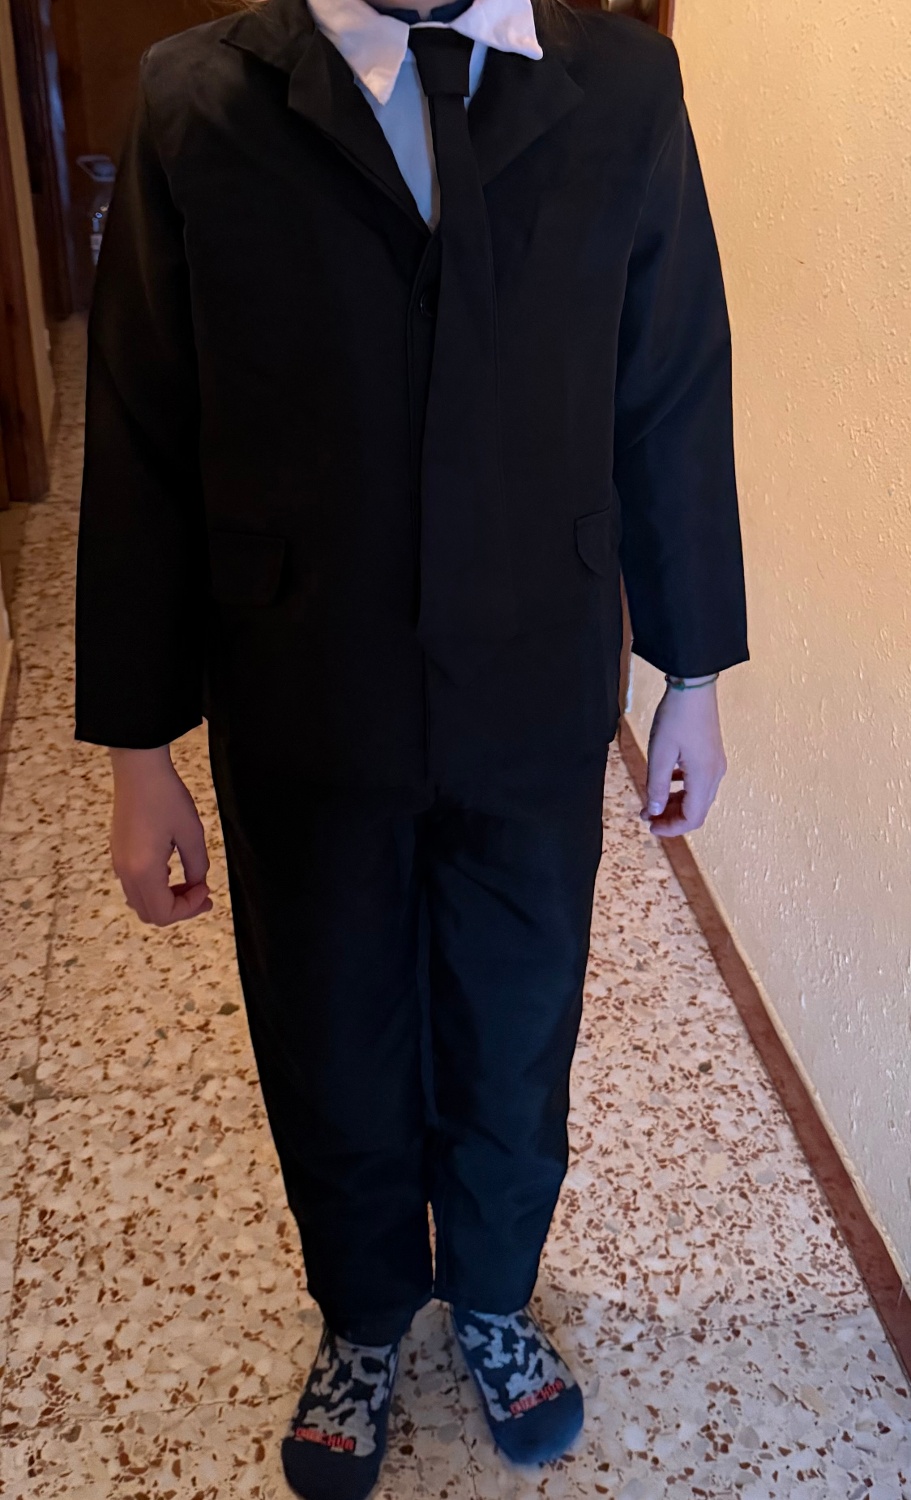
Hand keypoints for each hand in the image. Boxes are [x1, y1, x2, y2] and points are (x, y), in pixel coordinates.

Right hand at [109, 746, 212, 924]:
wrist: (138, 768)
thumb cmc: (165, 797)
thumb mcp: (191, 833)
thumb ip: (198, 865)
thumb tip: (198, 883)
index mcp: (143, 871)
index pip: (163, 914)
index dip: (188, 909)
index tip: (207, 891)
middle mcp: (125, 872)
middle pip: (150, 913)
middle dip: (179, 909)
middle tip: (202, 894)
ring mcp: (118, 862)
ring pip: (141, 900)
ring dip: (166, 899)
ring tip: (190, 883)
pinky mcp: (118, 852)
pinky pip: (135, 884)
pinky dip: (155, 888)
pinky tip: (172, 870)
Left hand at [639, 679, 726, 837]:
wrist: (694, 685)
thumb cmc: (677, 717)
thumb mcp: (660, 754)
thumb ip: (657, 786)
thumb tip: (655, 811)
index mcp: (704, 778)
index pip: (692, 818)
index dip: (671, 828)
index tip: (650, 826)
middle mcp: (715, 774)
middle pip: (696, 811)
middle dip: (672, 817)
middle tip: (648, 815)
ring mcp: (716, 764)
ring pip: (697, 797)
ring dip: (676, 803)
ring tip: (653, 800)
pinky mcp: (711, 754)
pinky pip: (698, 781)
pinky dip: (682, 788)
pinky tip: (666, 781)